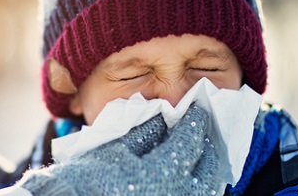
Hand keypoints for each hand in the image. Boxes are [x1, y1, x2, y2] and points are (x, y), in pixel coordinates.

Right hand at [18, 104, 220, 194]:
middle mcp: (178, 194)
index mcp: (165, 171)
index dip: (195, 121)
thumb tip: (164, 118)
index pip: (191, 140)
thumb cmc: (89, 176)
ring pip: (205, 188)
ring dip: (204, 168)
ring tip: (197, 154)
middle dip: (206, 146)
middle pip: (208, 168)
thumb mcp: (115, 148)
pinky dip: (195, 185)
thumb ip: (144, 130)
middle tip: (200, 132)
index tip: (197, 109)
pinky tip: (185, 177)